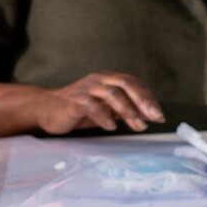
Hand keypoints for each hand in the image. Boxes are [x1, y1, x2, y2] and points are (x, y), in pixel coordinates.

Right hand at [40, 71, 164, 133]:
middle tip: (154, 117)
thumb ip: (125, 109)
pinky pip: (92, 105)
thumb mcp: (106, 109)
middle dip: (142, 100)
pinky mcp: (74, 100)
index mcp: (107, 78)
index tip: (159, 114)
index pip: (133, 82)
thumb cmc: (78, 110)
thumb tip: (149, 114)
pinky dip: (104, 116)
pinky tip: (111, 127)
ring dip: (127, 110)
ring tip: (137, 126)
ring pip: (111, 93)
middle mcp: (98, 79)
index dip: (148, 97)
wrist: (47, 109)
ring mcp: (86, 88)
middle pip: (125, 84)